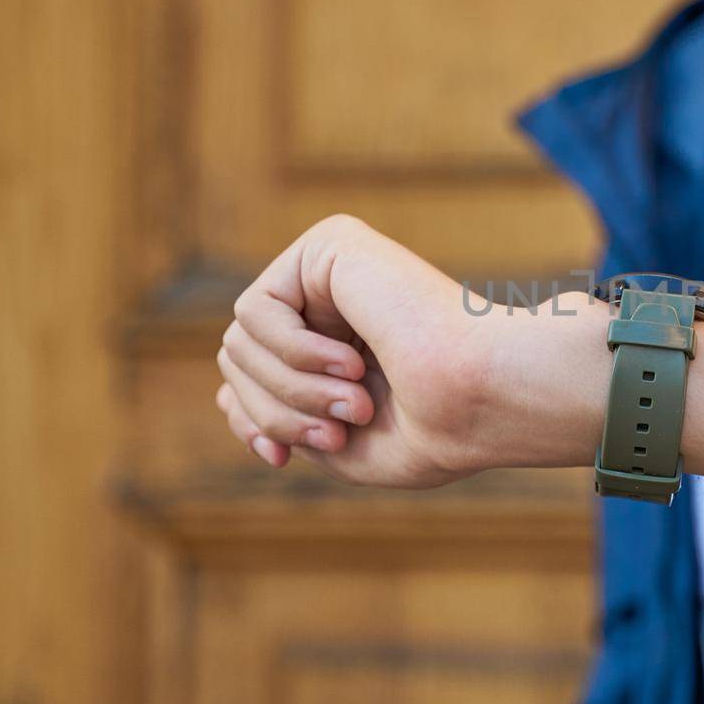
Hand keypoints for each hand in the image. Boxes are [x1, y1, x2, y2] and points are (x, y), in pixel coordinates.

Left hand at [214, 214, 513, 488]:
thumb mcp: (342, 445)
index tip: (280, 459)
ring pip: (240, 342)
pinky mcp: (331, 243)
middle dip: (275, 411)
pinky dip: (291, 352)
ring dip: (290, 391)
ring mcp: (331, 269)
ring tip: (354, 404)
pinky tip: (350, 363)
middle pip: (238, 361)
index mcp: (342, 343)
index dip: (255, 422)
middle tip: (340, 432)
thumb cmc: (436, 428)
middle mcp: (333, 300)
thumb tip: (223, 394)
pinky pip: (255, 310)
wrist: (481, 398)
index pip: (253, 377)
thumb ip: (282, 419)